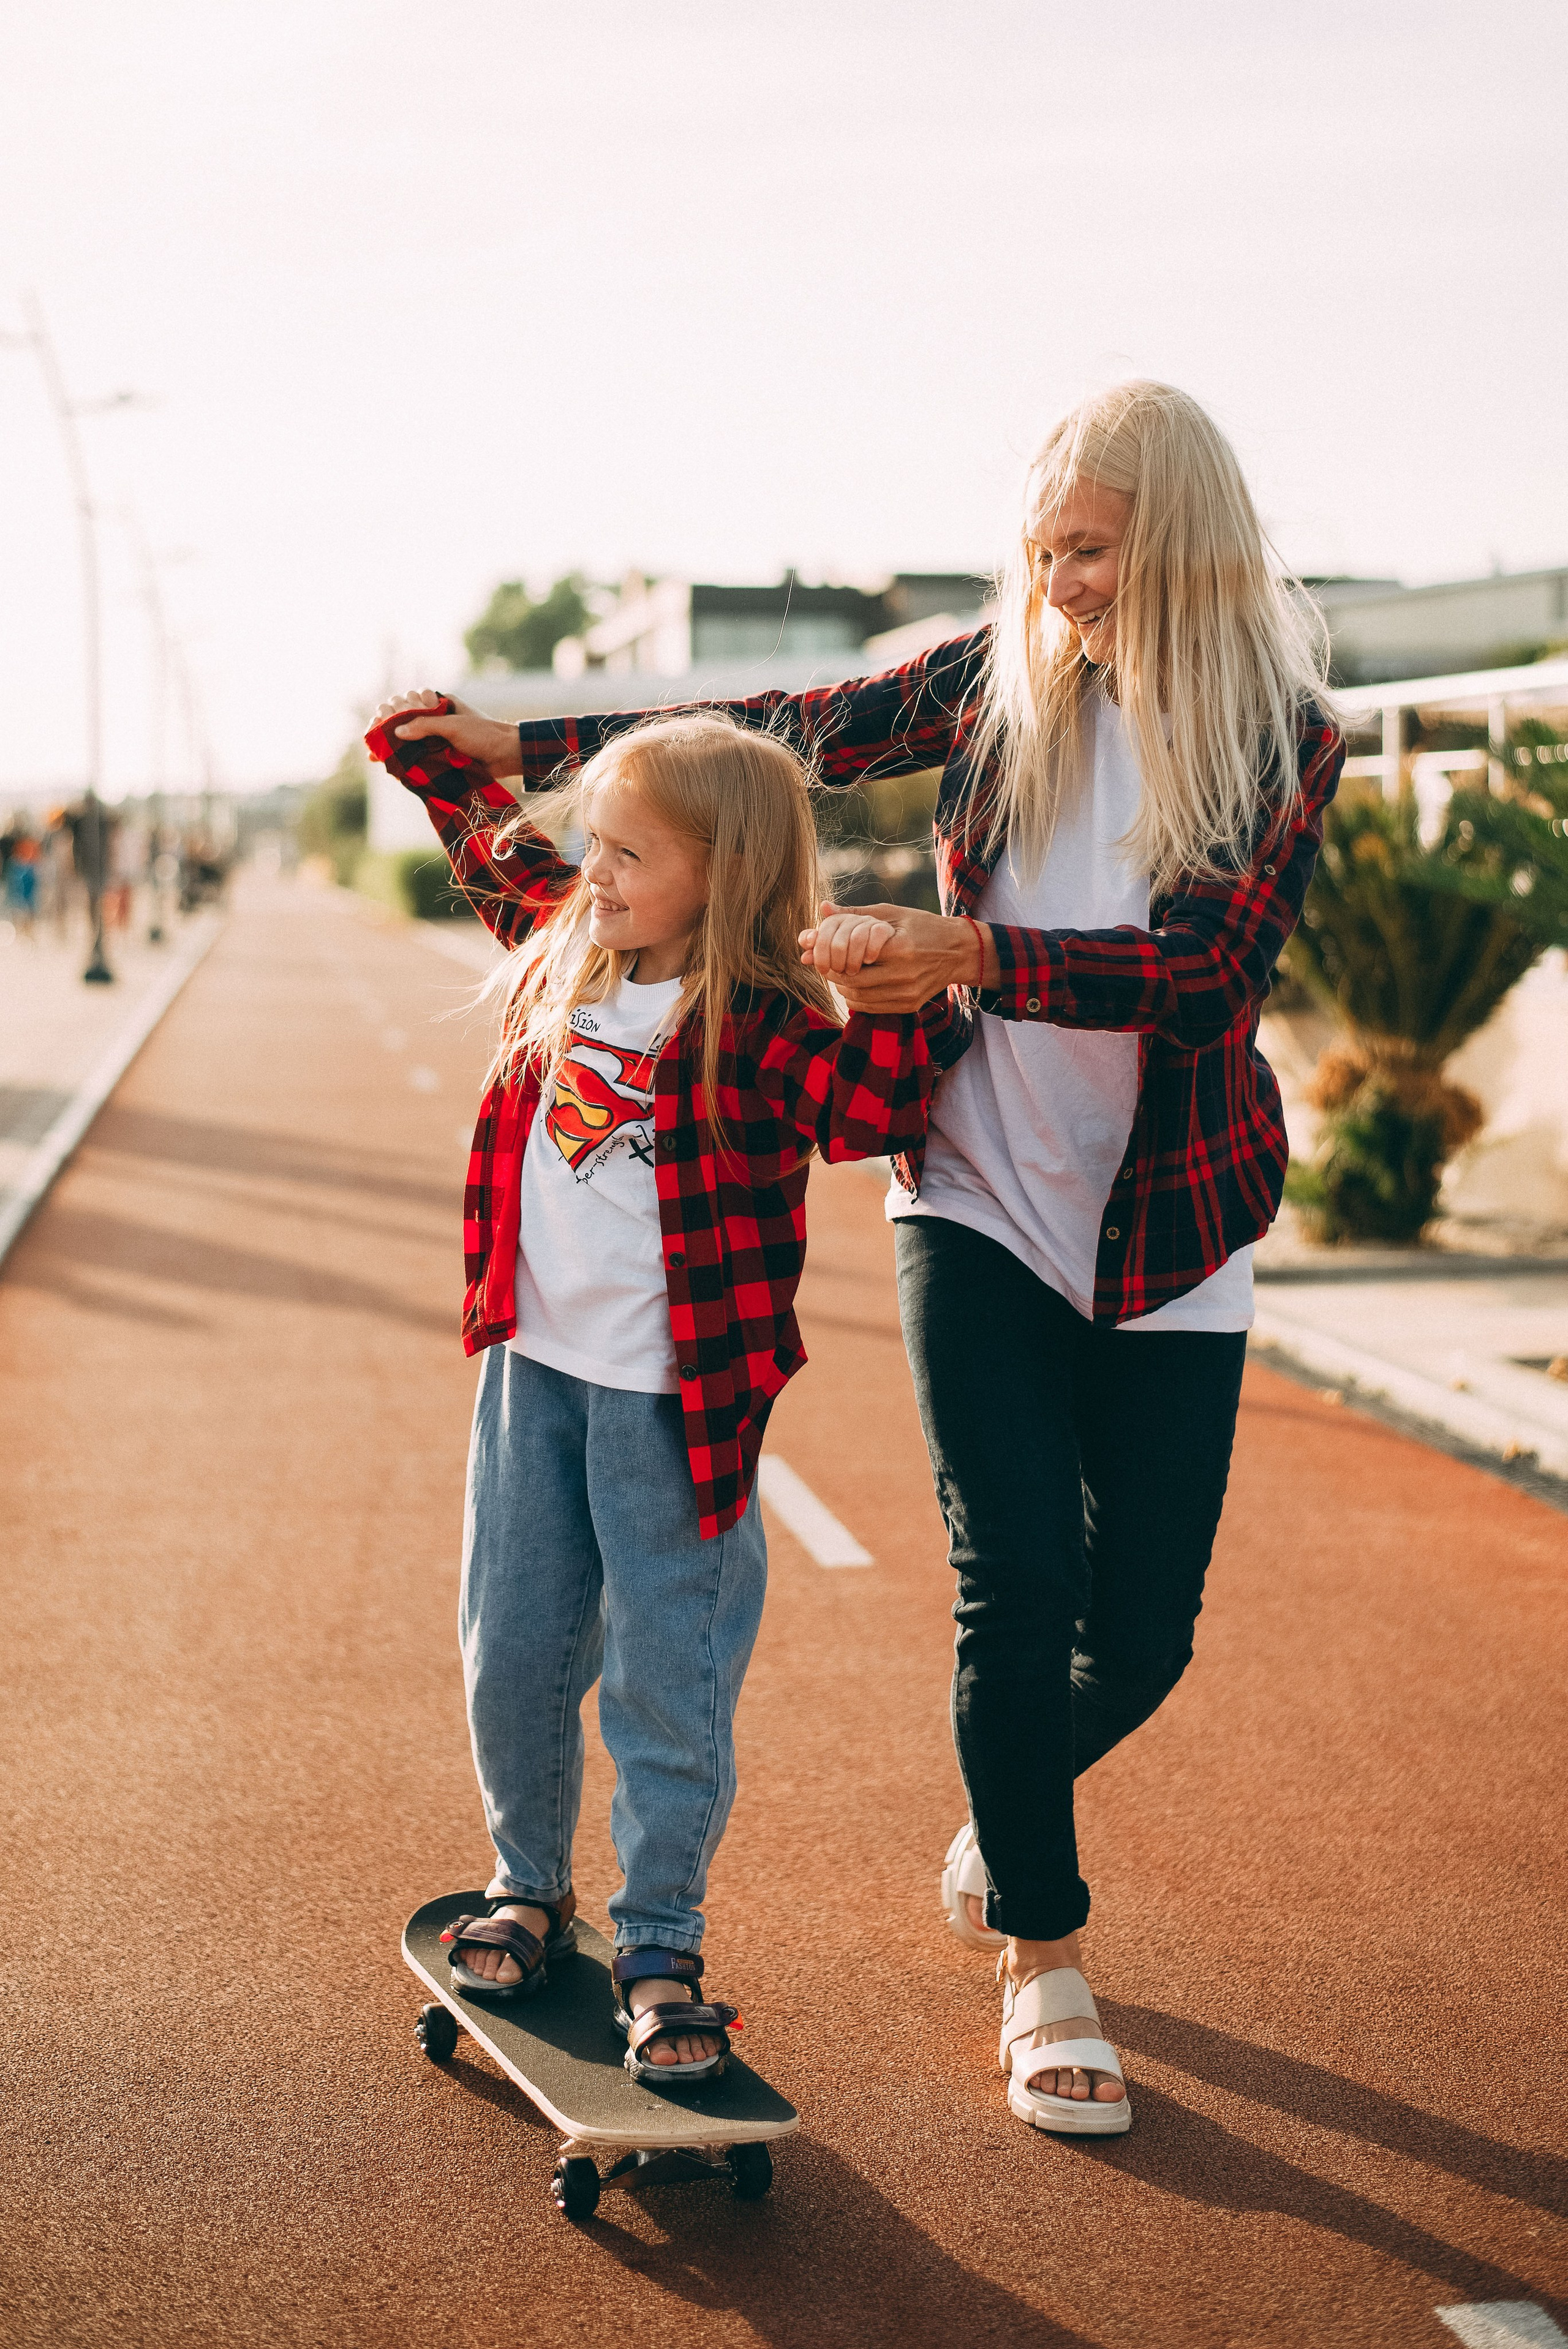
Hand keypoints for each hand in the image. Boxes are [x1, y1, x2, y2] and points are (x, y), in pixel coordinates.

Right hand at [369, 688, 522, 780]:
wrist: (506, 755)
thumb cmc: (483, 735)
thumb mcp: (454, 726)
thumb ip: (425, 726)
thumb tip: (397, 732)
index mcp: (439, 703)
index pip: (407, 701)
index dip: (393, 709)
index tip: (385, 719)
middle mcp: (434, 718)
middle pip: (402, 718)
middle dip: (388, 726)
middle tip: (381, 737)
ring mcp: (435, 737)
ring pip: (406, 737)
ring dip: (390, 743)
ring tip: (375, 752)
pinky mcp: (438, 755)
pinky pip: (414, 754)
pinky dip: (400, 757)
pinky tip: (384, 763)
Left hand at [800, 901, 994, 1012]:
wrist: (959, 952)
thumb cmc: (923, 927)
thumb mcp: (893, 914)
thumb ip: (856, 914)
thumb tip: (823, 908)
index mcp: (900, 947)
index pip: (853, 956)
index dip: (834, 953)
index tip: (827, 948)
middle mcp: (904, 974)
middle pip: (852, 979)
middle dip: (833, 971)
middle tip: (827, 962)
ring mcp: (907, 993)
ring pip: (858, 996)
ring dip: (842, 986)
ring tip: (840, 972)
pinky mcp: (909, 1006)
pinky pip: (870, 1007)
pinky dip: (855, 998)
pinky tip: (855, 985)